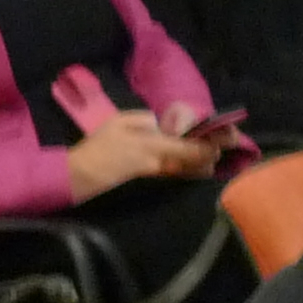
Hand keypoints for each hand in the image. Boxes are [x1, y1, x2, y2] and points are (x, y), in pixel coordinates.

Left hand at [66, 117, 217, 200]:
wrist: (73, 181)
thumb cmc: (106, 159)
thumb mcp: (144, 150)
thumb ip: (177, 148)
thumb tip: (208, 148)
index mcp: (142, 121)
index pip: (179, 123)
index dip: (201, 130)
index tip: (223, 137)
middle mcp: (143, 133)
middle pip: (180, 138)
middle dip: (202, 144)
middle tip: (228, 151)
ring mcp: (140, 151)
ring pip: (175, 153)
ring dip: (196, 158)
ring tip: (218, 165)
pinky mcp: (138, 169)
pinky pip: (166, 165)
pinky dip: (182, 168)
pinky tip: (199, 171)